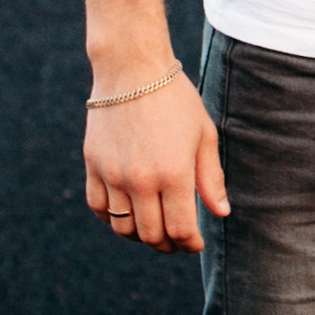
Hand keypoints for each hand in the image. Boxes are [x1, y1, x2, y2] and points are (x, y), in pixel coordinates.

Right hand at [83, 66, 227, 253]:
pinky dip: (113, 219)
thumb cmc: (175, 99)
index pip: (181, 229)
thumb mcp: (203, 135)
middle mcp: (141, 179)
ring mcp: (113, 174)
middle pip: (151, 235)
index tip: (195, 243)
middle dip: (168, 245)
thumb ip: (211, 178)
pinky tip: (128, 213)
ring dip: (140, 236)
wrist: (132, 69)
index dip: (190, 244)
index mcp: (174, 173)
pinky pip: (99, 208)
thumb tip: (221, 213)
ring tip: (154, 229)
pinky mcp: (93, 166)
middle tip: (177, 240)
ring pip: (123, 228)